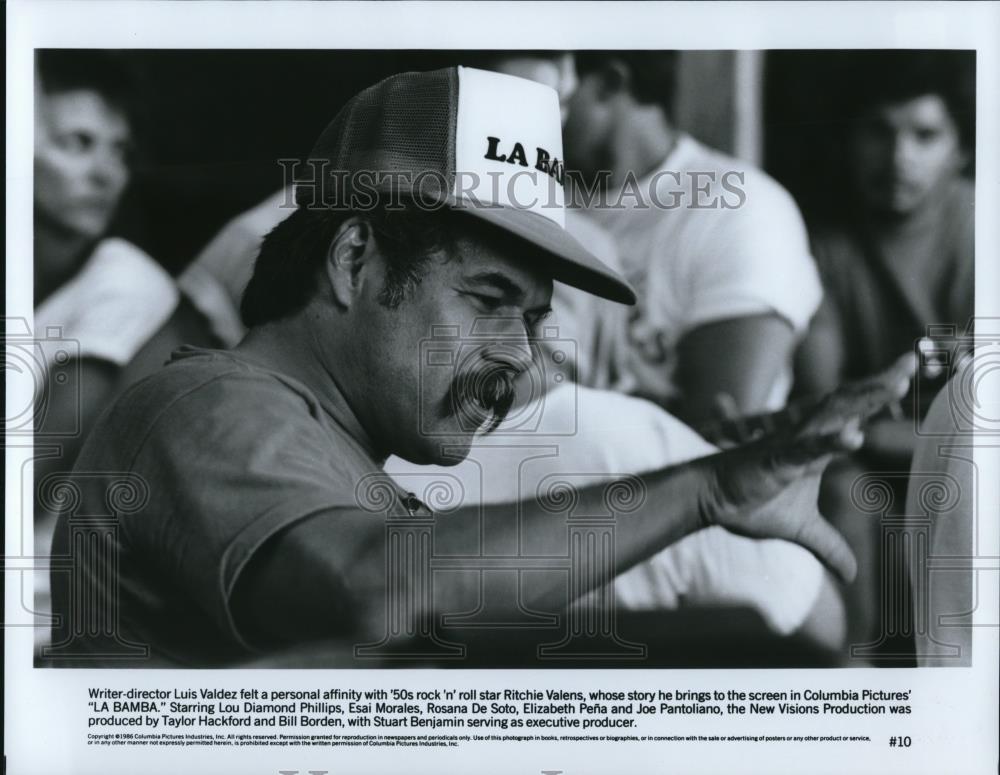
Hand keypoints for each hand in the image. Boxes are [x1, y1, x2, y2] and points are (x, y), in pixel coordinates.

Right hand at [697, 353, 916, 582]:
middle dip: (881, 385)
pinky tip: (854, 436)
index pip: (853, 415)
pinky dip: (830, 442)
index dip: (878, 396)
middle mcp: (806, 438)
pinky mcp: (776, 459)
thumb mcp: (802, 530)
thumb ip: (829, 546)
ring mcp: (791, 446)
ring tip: (895, 385)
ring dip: (864, 401)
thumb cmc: (751, 503)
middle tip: (909, 362)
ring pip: (832, 417)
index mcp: (816, 447)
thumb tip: (851, 575)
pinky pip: (806, 448)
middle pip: (849, 405)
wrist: (711, 500)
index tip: (905, 375)